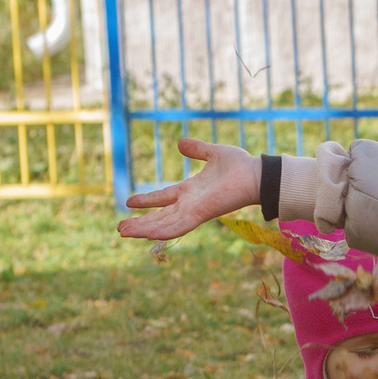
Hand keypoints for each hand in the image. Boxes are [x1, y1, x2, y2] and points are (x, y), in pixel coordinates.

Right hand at [118, 136, 262, 241]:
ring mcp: (195, 210)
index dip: (147, 200)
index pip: (164, 197)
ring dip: (144, 228)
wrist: (256, 174)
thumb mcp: (213, 153)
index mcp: (191, 190)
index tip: (129, 202)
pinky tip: (148, 235)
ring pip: (164, 223)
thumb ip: (197, 149)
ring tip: (123, 232)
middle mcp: (190, 203)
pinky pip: (179, 225)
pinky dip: (164, 231)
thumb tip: (180, 143)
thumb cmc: (240, 165)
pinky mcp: (201, 214)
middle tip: (120, 228)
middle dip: (140, 222)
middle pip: (160, 215)